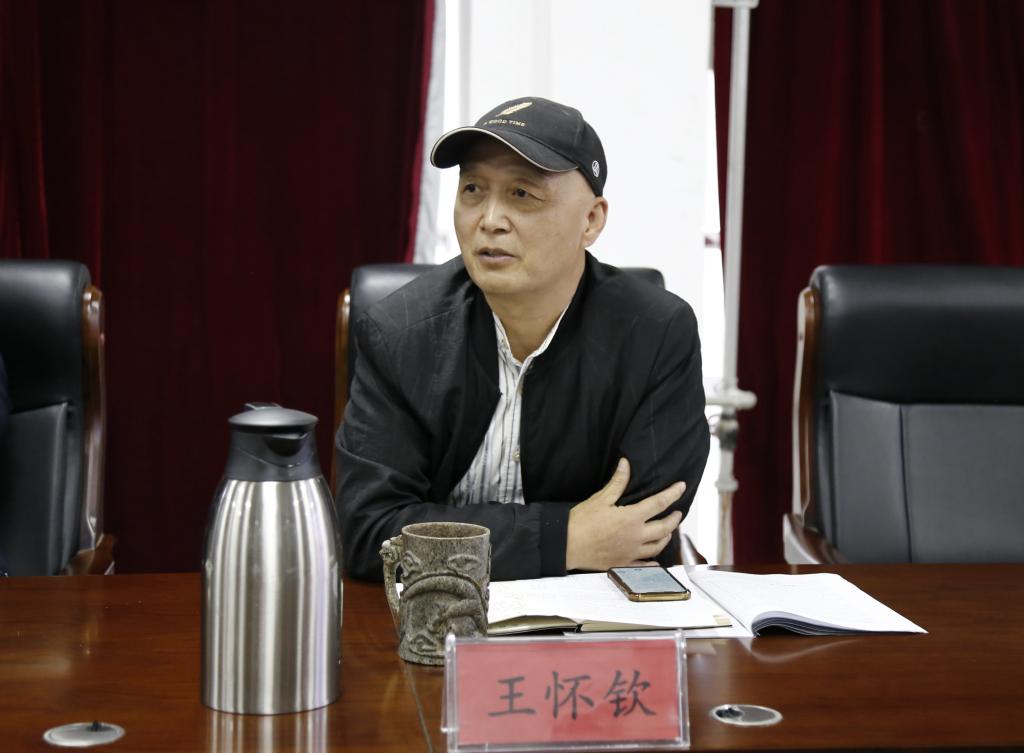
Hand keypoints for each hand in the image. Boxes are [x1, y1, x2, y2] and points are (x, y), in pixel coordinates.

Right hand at [565, 458, 685, 571]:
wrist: (567, 546)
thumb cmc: (581, 522)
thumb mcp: (600, 499)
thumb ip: (617, 482)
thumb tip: (626, 464)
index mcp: (631, 518)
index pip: (659, 503)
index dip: (673, 493)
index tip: (681, 487)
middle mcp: (636, 536)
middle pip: (664, 527)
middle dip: (674, 519)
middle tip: (678, 513)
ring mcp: (631, 552)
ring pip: (657, 546)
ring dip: (666, 537)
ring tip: (668, 532)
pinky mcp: (623, 563)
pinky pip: (644, 565)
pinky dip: (653, 562)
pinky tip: (655, 560)